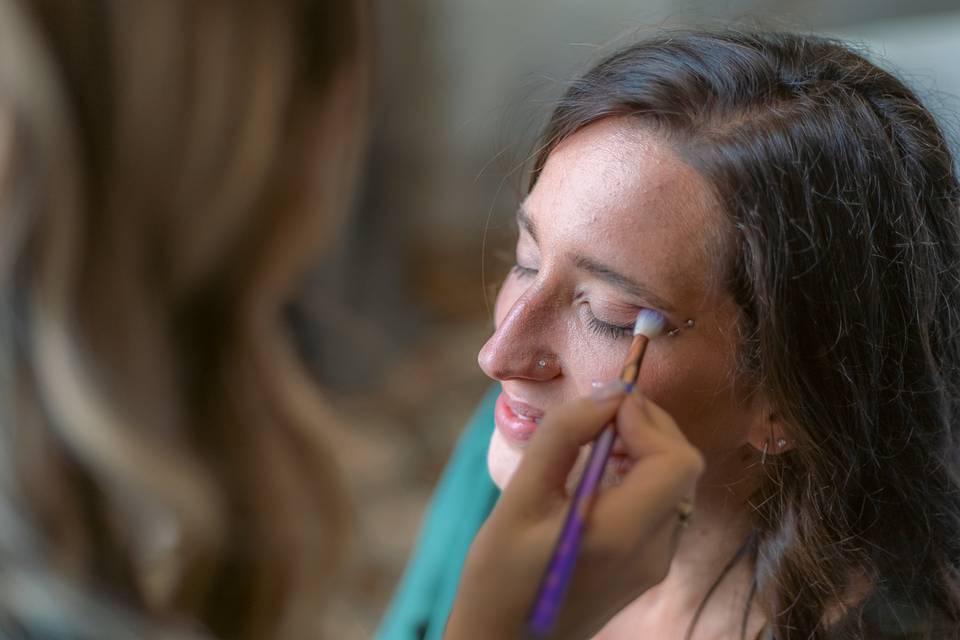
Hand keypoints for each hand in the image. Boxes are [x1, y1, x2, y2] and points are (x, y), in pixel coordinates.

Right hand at [444, 386, 704, 639]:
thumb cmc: (499, 579)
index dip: (648, 420)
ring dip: (644, 446)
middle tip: (601, 410)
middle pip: (682, 466)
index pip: (676, 460)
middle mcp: (653, 551)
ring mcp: (655, 563)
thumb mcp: (518, 499)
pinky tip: (599, 471)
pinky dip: (639, 473)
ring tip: (595, 437)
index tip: (606, 405)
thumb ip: (563, 439)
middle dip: (648, 425)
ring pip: (674, 482)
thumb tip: (606, 395)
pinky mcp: (646, 566)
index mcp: (623, 535)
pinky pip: (660, 503)